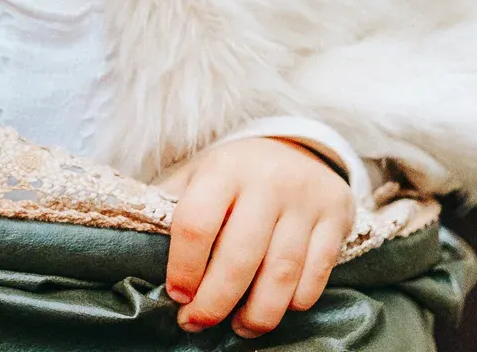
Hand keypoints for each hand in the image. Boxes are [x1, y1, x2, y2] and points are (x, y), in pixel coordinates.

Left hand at [159, 137, 355, 337]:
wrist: (299, 148)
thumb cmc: (235, 174)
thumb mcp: (199, 174)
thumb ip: (171, 205)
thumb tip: (140, 250)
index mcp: (223, 169)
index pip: (196, 223)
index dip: (183, 268)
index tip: (177, 295)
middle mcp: (267, 181)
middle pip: (239, 258)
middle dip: (214, 303)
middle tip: (197, 323)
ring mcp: (305, 200)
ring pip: (281, 273)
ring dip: (257, 314)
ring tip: (239, 328)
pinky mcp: (336, 218)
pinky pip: (317, 275)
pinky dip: (296, 302)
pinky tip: (277, 307)